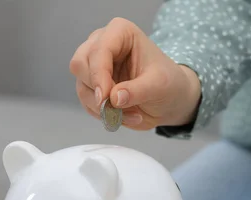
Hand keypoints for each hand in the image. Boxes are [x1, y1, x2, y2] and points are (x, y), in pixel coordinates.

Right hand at [69, 18, 201, 130]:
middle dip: (97, 90)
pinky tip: (125, 116)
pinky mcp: (93, 86)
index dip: (99, 74)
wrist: (170, 99)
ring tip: (132, 115)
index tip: (105, 98)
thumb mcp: (160, 86)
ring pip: (82, 87)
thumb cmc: (169, 83)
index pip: (98, 50)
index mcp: (120, 32)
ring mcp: (94, 66)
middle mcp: (101, 44)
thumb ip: (137, 90)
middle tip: (116, 108)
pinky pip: (87, 103)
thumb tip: (114, 98)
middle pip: (79, 65)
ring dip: (103, 108)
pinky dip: (104, 115)